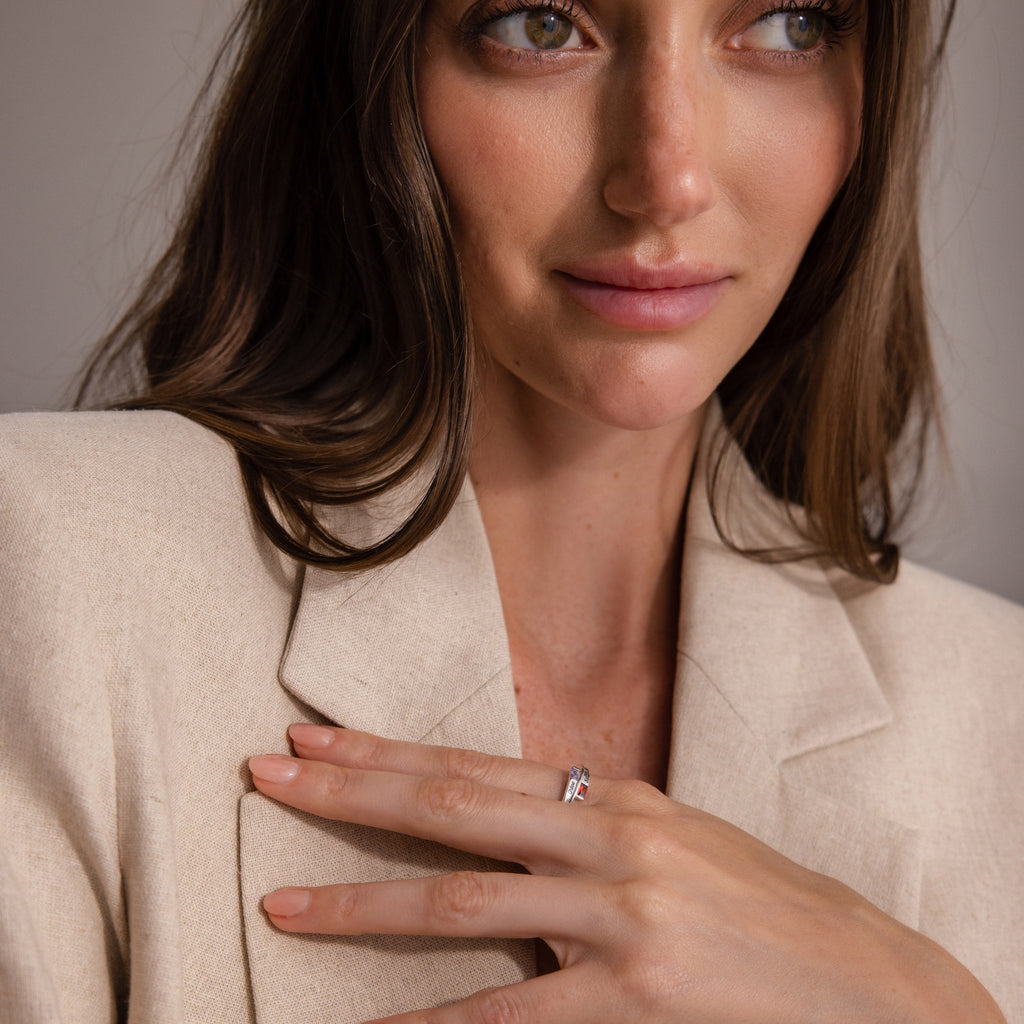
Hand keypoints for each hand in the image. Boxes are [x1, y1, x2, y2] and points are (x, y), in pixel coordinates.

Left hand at [248, 726, 1005, 1023]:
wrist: (864, 981)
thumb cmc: (760, 908)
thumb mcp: (671, 840)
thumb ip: (589, 824)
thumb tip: (505, 817)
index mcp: (616, 796)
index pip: (473, 763)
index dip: (387, 750)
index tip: (315, 737)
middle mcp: (610, 839)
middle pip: (453, 807)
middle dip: (351, 791)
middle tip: (269, 777)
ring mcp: (621, 916)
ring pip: (464, 903)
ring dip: (363, 905)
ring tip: (284, 904)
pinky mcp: (636, 996)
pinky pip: (512, 1015)